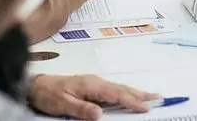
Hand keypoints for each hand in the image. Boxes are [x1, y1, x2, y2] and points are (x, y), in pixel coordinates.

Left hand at [29, 74, 158, 118]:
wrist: (37, 86)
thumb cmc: (49, 94)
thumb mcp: (63, 104)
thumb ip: (81, 109)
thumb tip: (99, 113)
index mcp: (91, 85)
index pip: (116, 94)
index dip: (132, 101)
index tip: (145, 107)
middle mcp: (96, 82)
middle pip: (123, 89)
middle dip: (141, 94)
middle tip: (159, 98)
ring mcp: (95, 84)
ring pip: (120, 89)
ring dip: (136, 93)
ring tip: (151, 96)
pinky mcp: (93, 88)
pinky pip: (114, 90)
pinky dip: (126, 93)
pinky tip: (130, 96)